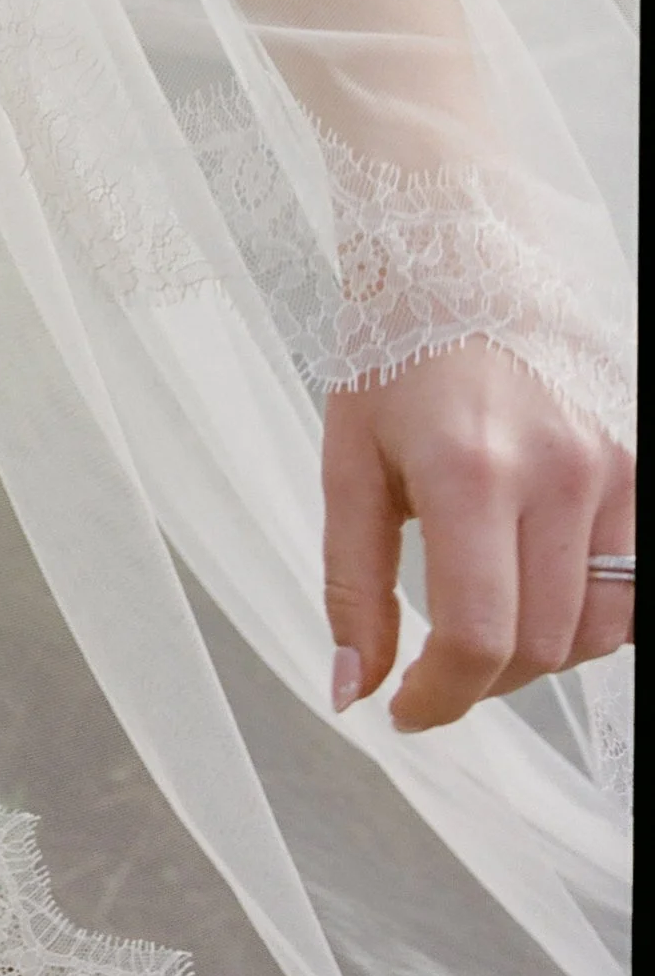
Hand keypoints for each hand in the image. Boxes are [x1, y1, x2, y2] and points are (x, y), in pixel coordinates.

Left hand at [324, 338, 634, 729]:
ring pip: (599, 628)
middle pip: (543, 645)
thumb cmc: (396, 358)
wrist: (462, 264)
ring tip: (483, 627)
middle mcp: (557, 471)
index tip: (406, 711)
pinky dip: (589, 615)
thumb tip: (355, 688)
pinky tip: (537, 595)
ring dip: (539, 655)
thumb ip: (352, 584)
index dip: (441, 697)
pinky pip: (634, 584)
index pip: (479, 634)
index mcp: (470, 470)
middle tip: (435, 673)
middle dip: (482, 683)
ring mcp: (611, 468)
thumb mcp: (349, 464)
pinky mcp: (640, 462)